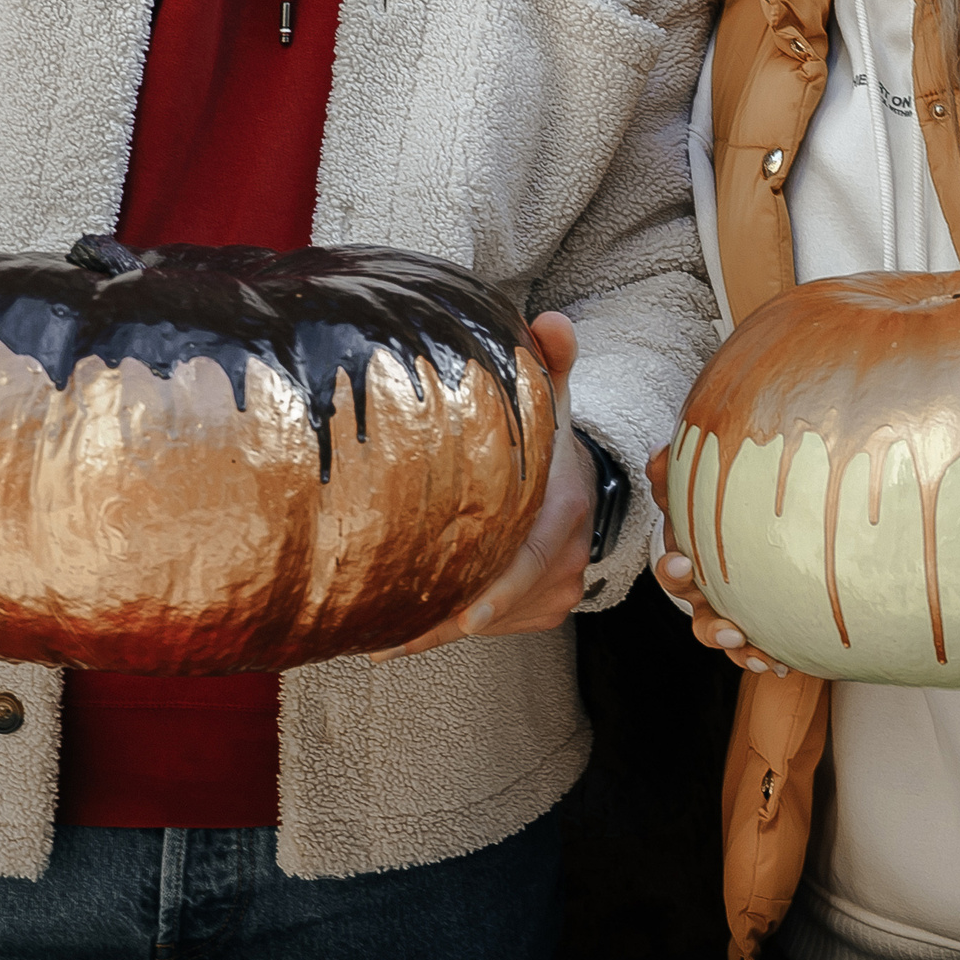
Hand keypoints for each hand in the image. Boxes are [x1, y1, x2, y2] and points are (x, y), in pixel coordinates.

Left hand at [373, 312, 591, 659]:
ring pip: (492, 620)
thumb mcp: (552, 397)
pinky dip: (446, 632)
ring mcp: (558, 591)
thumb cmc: (549, 439)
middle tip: (381, 634)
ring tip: (374, 636)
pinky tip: (394, 639)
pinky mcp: (544, 610)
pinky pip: (493, 627)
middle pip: (501, 601)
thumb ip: (551, 360)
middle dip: (443, 620)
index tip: (464, 617)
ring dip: (437, 629)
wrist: (584, 483)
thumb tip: (552, 320)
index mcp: (563, 510)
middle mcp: (566, 559)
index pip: (534, 558)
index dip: (499, 591)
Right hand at [645, 443, 787, 678]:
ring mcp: (725, 610)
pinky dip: (766, 655)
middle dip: (712, 628)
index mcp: (686, 562)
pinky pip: (755, 645)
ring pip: (726, 638)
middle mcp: (702, 593)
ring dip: (740, 650)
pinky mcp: (751, 622)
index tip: (682, 564)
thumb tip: (660, 452)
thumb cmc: (707, 506)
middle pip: (699, 619)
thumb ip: (672, 474)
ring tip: (760, 654)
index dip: (672, 571)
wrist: (734, 521)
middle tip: (730, 629)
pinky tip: (785, 663)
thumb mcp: (689, 489)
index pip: (671, 571)